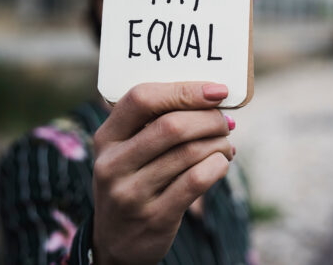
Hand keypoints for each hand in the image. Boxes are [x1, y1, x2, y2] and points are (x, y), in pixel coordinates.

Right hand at [92, 82, 234, 264]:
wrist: (116, 242)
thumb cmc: (133, 181)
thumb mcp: (127, 151)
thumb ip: (156, 123)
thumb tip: (213, 96)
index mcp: (106, 138)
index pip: (142, 98)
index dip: (184, 90)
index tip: (217, 90)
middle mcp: (113, 164)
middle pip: (172, 125)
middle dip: (209, 119)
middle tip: (225, 122)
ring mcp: (131, 194)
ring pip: (190, 152)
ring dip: (219, 143)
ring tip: (226, 144)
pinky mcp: (155, 217)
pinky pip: (197, 180)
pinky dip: (218, 166)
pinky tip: (221, 163)